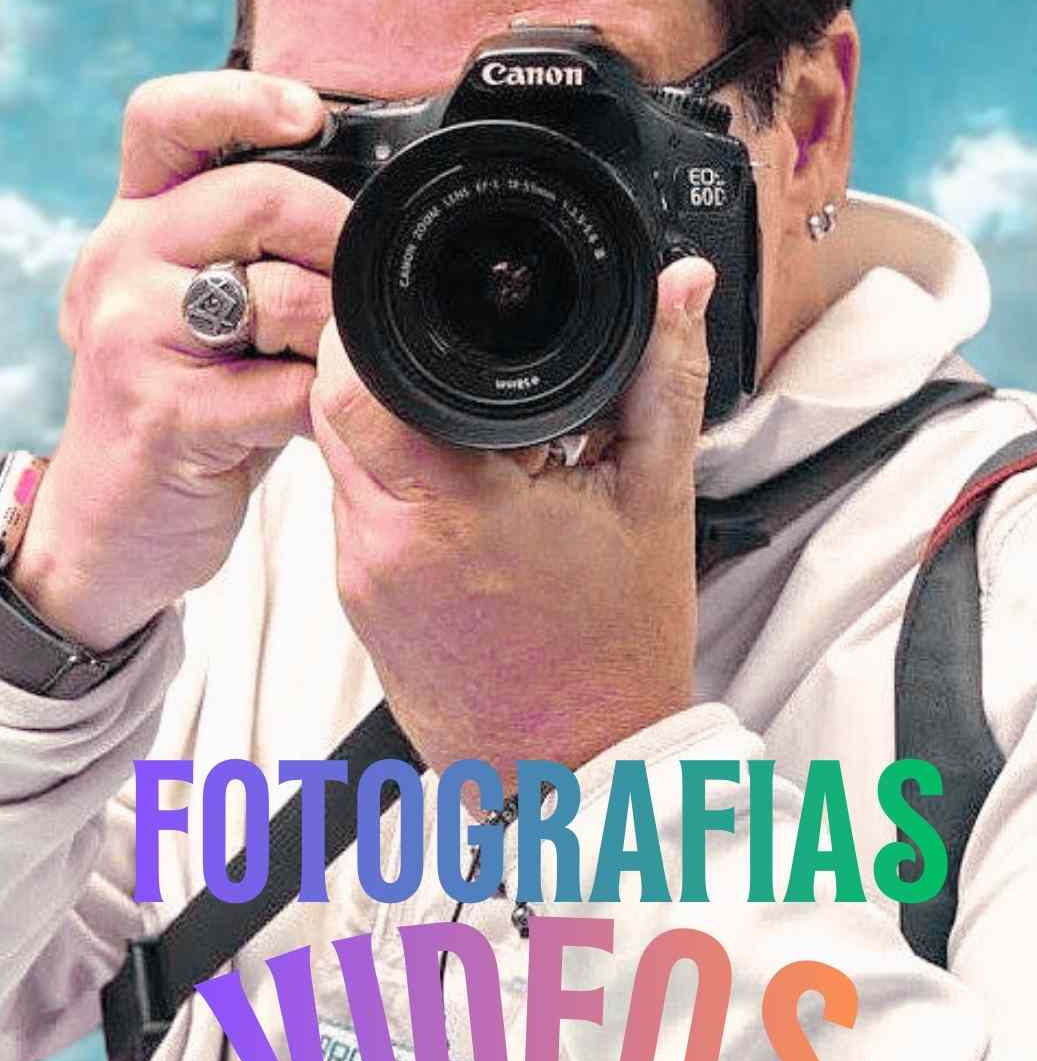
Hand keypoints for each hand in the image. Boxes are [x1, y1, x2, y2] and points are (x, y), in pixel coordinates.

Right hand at [12, 71, 347, 649]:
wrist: (115, 524)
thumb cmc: (187, 405)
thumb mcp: (207, 309)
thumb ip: (258, 249)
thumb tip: (370, 203)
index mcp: (135, 221)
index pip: (166, 117)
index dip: (243, 98)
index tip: (311, 116)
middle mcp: (118, 260)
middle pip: (258, 198)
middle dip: (338, 239)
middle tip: (362, 287)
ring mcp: (132, 334)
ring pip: (278, 294)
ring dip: (335, 333)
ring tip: (333, 363)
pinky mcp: (162, 411)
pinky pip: (283, 388)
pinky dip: (322, 406)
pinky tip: (316, 418)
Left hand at [310, 258, 714, 783]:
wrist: (579, 773)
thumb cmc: (614, 658)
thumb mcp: (654, 499)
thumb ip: (663, 376)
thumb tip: (679, 288)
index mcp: (452, 512)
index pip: (353, 386)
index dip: (372, 329)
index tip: (416, 308)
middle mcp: (384, 546)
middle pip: (334, 409)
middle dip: (384, 369)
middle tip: (454, 364)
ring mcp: (361, 579)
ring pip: (337, 455)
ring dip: (388, 426)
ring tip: (470, 437)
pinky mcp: (356, 603)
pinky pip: (354, 507)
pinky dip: (395, 480)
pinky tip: (461, 495)